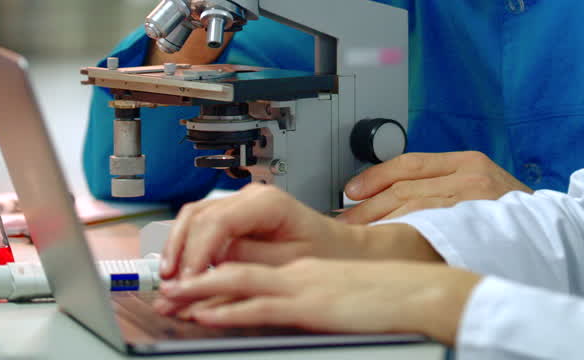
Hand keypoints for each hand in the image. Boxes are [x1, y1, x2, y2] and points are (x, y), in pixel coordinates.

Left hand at [153, 258, 481, 344]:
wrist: (419, 293)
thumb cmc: (388, 301)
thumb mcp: (338, 297)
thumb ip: (310, 300)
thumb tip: (288, 312)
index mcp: (302, 271)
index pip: (247, 268)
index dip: (211, 275)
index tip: (186, 288)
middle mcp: (296, 272)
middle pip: (233, 268)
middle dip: (194, 281)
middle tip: (164, 294)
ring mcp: (302, 285)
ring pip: (237, 281)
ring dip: (199, 292)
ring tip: (171, 301)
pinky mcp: (309, 303)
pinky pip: (259, 304)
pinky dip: (227, 308)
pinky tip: (206, 315)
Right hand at [159, 183, 363, 280]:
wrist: (337, 247)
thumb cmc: (323, 252)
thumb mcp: (289, 262)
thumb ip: (249, 260)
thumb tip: (213, 264)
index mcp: (268, 202)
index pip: (218, 221)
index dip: (197, 252)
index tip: (188, 278)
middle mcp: (251, 196)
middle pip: (199, 215)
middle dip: (179, 250)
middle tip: (169, 282)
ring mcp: (240, 203)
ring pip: (194, 217)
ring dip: (177, 247)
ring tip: (169, 278)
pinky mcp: (235, 215)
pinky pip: (202, 226)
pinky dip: (188, 246)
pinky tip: (181, 269)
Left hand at [339, 151, 531, 223]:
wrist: (559, 232)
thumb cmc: (514, 213)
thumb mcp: (482, 184)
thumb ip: (445, 184)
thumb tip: (393, 195)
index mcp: (470, 162)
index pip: (411, 162)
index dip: (376, 175)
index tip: (352, 189)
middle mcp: (471, 177)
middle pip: (406, 187)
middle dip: (369, 204)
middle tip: (346, 217)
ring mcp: (475, 203)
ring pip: (413, 208)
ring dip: (380, 221)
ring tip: (358, 232)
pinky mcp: (477, 226)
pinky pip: (430, 229)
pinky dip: (403, 234)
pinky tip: (387, 242)